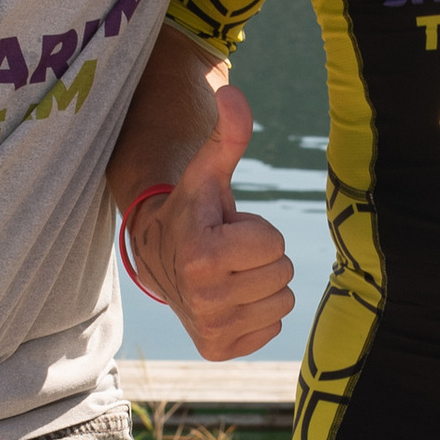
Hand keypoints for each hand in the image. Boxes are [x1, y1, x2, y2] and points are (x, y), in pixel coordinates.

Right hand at [128, 84, 294, 360]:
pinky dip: (257, 312)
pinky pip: (272, 328)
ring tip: (228, 273)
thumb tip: (230, 90)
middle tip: (228, 252)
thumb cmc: (192, 209)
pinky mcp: (219, 349)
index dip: (255, 230)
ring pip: (282, 302)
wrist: (157, 257)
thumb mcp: (208, 172)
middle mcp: (204, 298)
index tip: (225, 229)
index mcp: (202, 255)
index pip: (274, 242)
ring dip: (262, 284)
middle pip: (283, 274)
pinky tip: (229, 298)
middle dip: (261, 258)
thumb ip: (227, 135)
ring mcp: (210, 328)